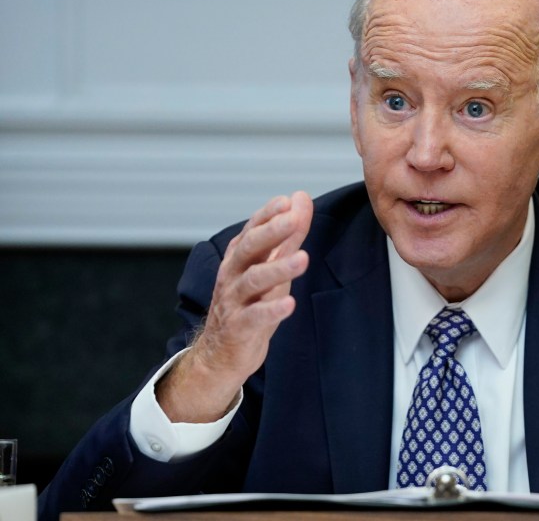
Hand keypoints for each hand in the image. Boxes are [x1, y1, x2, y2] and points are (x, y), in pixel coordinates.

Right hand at [158, 192, 312, 421]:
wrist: (221, 352)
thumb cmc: (250, 303)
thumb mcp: (271, 267)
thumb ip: (288, 235)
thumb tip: (301, 199)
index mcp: (240, 257)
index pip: (252, 229)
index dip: (268, 215)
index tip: (288, 201)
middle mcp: (233, 275)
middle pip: (250, 249)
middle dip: (271, 232)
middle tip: (293, 219)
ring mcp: (234, 301)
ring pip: (253, 280)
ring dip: (278, 268)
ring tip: (303, 259)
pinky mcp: (239, 328)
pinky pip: (255, 317)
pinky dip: (272, 310)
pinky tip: (290, 304)